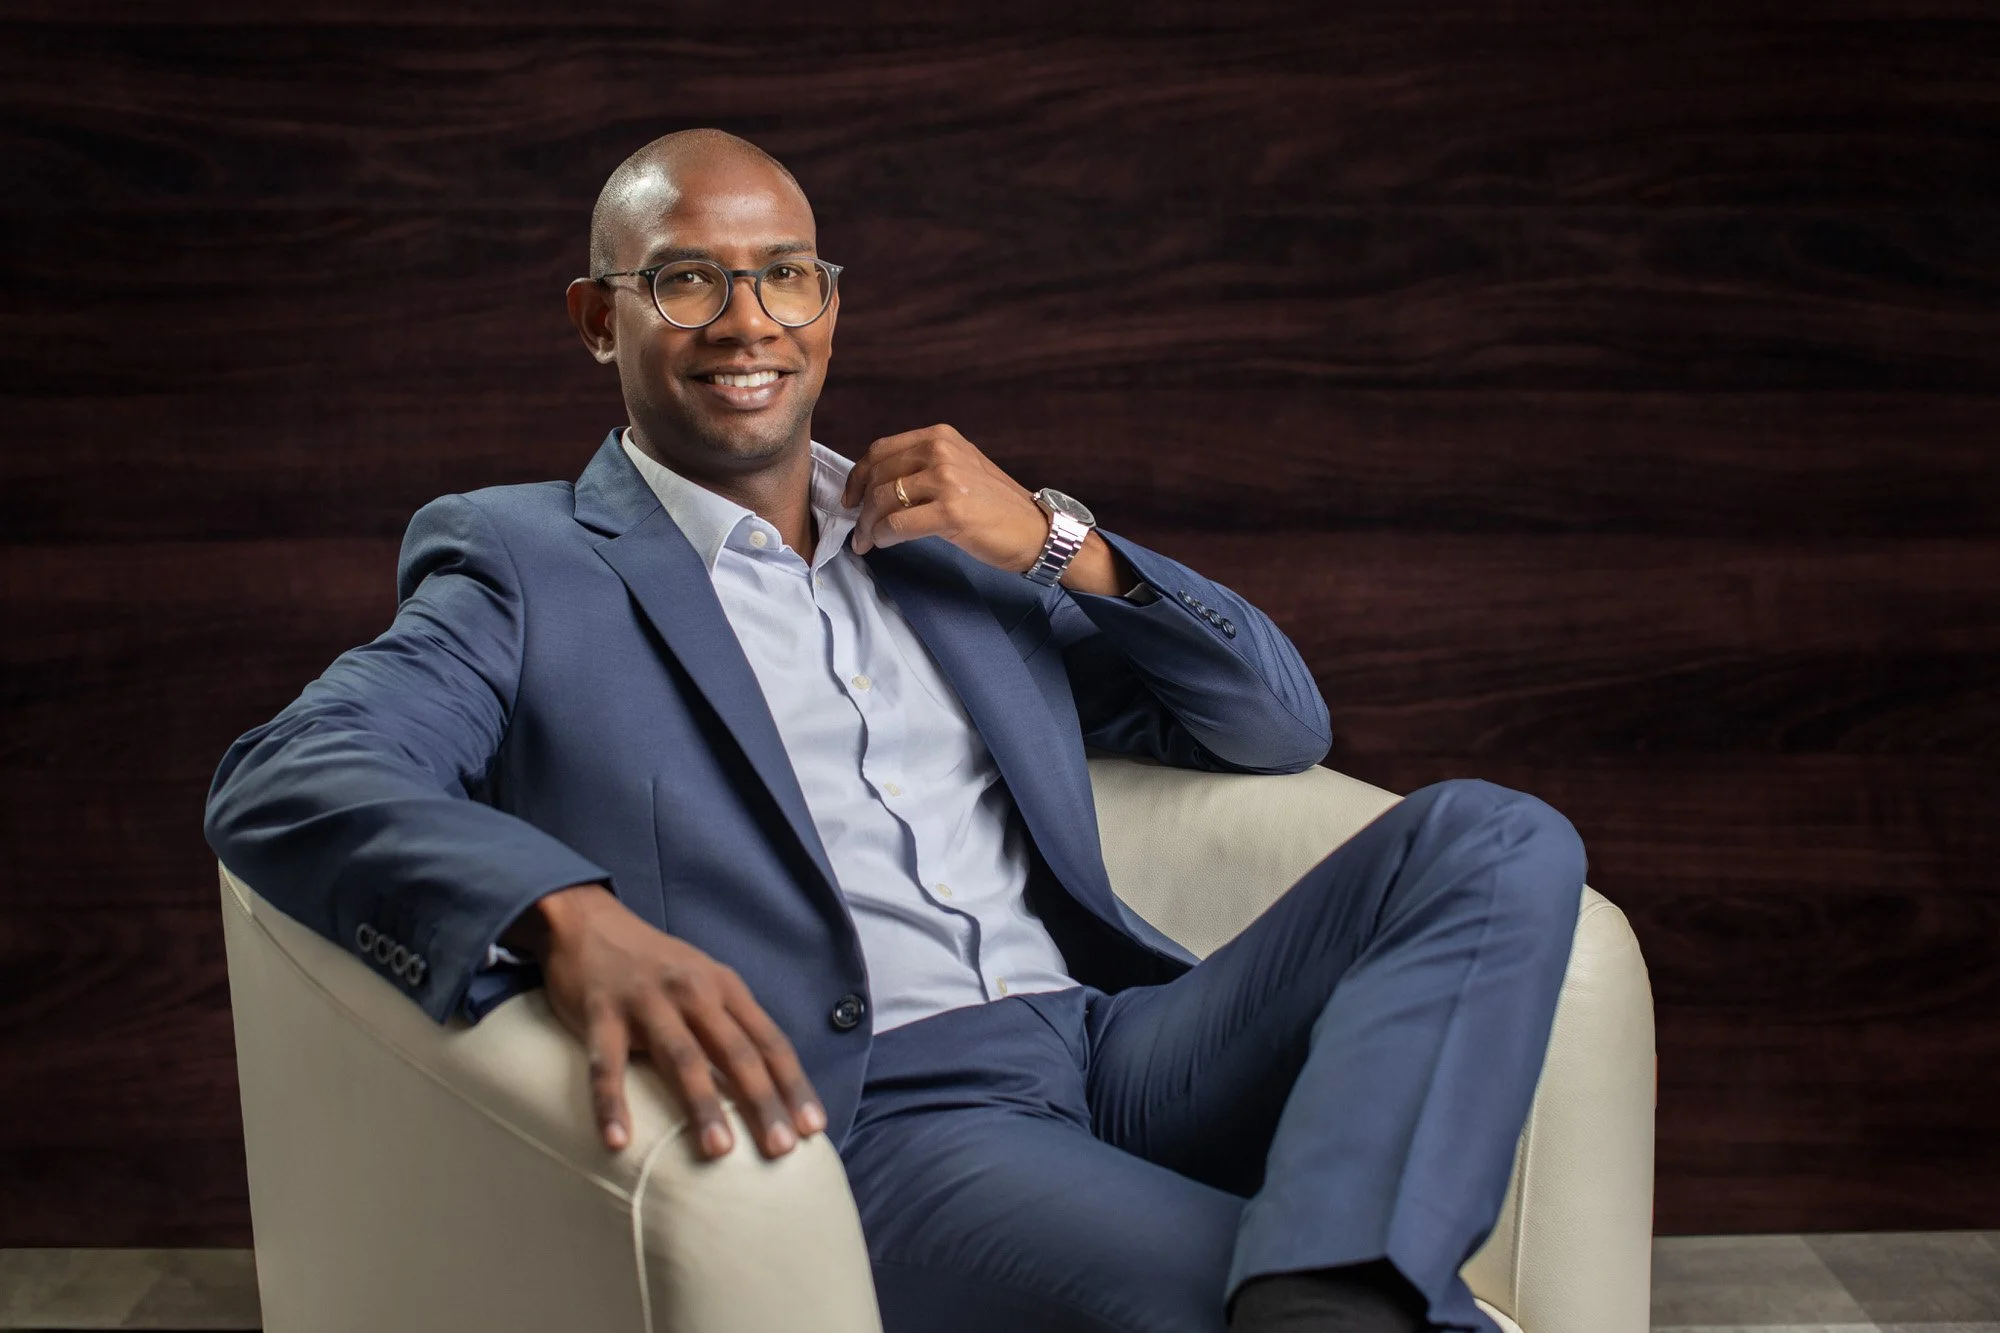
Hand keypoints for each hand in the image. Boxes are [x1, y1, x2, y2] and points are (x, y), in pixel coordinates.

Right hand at [503, 884, 826, 1158]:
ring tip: (718, 1151)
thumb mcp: (704, 982)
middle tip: (781, 1150)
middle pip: (736, 1052)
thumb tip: (769, 1085)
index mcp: (725, 988)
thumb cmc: (655, 965)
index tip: (813, 1127)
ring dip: (702, 1106)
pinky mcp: (600, 1012)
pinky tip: (617, 1142)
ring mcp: (647, 1001)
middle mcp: (693, 992)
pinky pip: (607, 1065)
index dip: (793, 1084)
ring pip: (682, 1058)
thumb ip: (732, 1024)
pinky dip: (611, 1104)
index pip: (770, 1041)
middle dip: (762, 1102)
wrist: (587, 922)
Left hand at [841, 423, 1047, 568]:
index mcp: (941, 437)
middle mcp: (941, 452)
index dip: (858, 476)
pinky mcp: (950, 512)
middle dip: (860, 506)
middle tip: (858, 529)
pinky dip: (882, 536)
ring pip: (883, 501)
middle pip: (878, 476)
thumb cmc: (997, 506)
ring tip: (867, 541)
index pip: (881, 450)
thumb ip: (924, 467)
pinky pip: (897, 524)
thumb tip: (877, 485)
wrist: (1036, 531)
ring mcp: (947, 480)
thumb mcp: (961, 469)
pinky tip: (883, 544)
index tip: (850, 498)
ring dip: (868, 525)